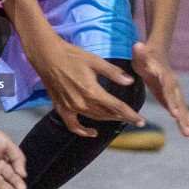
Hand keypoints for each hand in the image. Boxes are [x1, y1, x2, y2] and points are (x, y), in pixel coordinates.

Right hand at [25, 31, 142, 136]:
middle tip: (132, 119)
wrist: (48, 56)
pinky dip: (83, 131)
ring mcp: (71, 108)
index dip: (130, 114)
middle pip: (107, 114)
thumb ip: (113, 73)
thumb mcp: (95, 61)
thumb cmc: (73, 56)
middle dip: (121, 117)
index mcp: (93, 91)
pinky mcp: (62, 108)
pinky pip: (73, 125)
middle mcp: (82, 103)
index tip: (141, 121)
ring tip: (118, 118)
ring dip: (107, 119)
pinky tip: (92, 132)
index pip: (117, 107)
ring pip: (94, 118)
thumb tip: (130, 81)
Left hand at [132, 42, 188, 142]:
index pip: (168, 90)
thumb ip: (140, 53)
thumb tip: (138, 45)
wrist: (157, 56)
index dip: (171, 101)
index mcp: (165, 77)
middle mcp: (174, 87)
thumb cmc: (145, 58)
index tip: (174, 113)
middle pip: (180, 104)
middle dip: (184, 119)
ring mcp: (177, 95)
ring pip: (185, 112)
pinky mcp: (176, 102)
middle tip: (188, 133)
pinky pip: (184, 115)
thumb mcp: (141, 56)